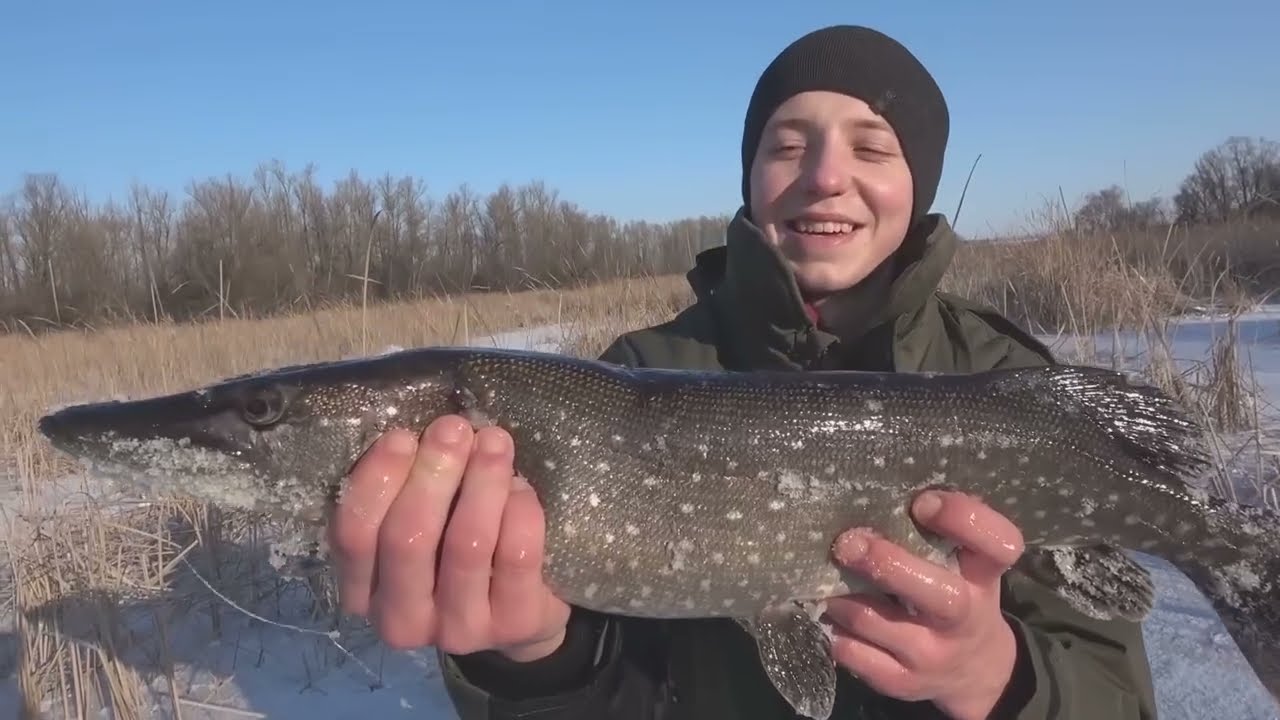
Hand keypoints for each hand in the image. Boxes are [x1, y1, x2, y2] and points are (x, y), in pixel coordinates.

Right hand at [328, 415, 570, 661]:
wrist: (522, 614)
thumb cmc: (457, 551)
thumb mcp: (423, 528)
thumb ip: (409, 491)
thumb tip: (424, 433)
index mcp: (364, 592)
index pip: (353, 536)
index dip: (376, 481)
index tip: (402, 436)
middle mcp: (402, 620)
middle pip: (407, 539)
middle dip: (432, 473)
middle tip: (453, 429)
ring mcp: (458, 629)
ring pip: (466, 545)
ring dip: (481, 482)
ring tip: (495, 443)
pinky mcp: (512, 624)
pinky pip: (516, 554)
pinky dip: (519, 510)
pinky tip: (521, 487)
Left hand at [825, 490, 1025, 719]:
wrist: (975, 669)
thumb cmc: (960, 591)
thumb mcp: (967, 562)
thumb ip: (941, 531)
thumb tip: (883, 482)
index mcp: (984, 577)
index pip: (998, 545)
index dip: (963, 520)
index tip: (923, 503)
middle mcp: (965, 618)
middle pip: (939, 595)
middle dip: (888, 564)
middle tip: (848, 542)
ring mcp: (932, 655)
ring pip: (880, 624)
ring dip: (844, 597)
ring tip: (826, 575)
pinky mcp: (902, 682)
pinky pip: (858, 657)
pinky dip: (837, 632)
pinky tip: (829, 613)